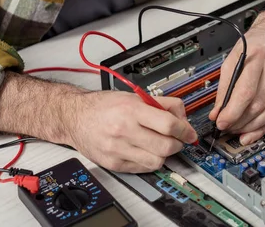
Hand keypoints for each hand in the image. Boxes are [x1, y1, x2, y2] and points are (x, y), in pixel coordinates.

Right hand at [65, 92, 197, 172]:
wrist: (75, 117)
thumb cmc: (103, 106)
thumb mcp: (134, 96)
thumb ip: (161, 103)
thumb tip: (183, 116)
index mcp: (132, 110)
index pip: (169, 124)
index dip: (185, 130)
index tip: (189, 133)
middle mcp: (124, 130)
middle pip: (166, 146)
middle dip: (178, 144)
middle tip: (177, 139)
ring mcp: (118, 149)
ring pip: (157, 161)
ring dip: (164, 155)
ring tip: (160, 145)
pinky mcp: (114, 163)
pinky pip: (142, 168)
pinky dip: (149, 161)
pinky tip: (146, 151)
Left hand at [209, 12, 264, 144]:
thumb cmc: (256, 44)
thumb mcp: (233, 57)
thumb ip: (224, 85)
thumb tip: (217, 112)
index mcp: (256, 55)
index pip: (244, 91)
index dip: (232, 112)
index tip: (220, 122)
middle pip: (257, 104)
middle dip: (239, 121)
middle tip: (227, 128)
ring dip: (251, 127)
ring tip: (238, 131)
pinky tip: (254, 131)